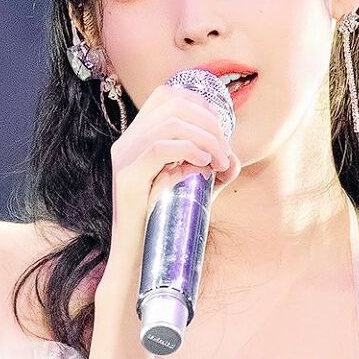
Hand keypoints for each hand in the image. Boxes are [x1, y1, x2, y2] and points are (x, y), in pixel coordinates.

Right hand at [108, 79, 241, 265]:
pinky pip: (160, 147)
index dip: (200, 102)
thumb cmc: (166, 228)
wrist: (140, 263)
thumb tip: (234, 158)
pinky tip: (205, 162)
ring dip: (206, 137)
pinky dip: (189, 148)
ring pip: (171, 122)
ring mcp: (125, 158)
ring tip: (220, 160)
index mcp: (138, 139)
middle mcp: (127, 142)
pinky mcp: (127, 177)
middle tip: (225, 151)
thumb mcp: (194, 192)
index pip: (167, 95)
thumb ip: (212, 172)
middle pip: (173, 103)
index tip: (222, 129)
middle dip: (209, 121)